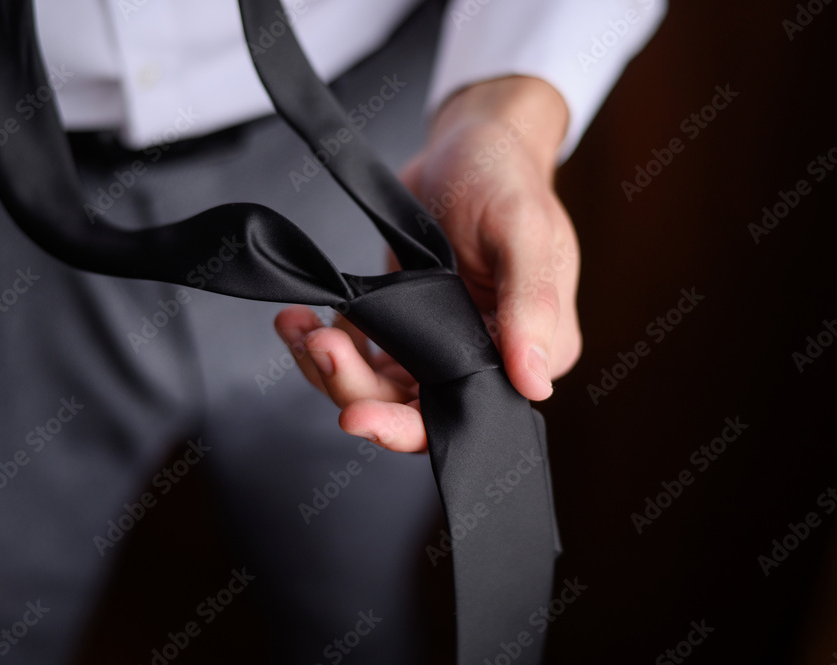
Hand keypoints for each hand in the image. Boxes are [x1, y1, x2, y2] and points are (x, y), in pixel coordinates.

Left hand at [275, 76, 581, 451]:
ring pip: (380, 390)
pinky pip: (365, 358)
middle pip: (414, 411)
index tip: (355, 415)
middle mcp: (489, 358)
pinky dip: (329, 346)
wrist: (470, 143)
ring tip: (301, 327)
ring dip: (333, 369)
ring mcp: (444, 344)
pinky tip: (306, 320)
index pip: (470, 414)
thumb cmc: (505, 176)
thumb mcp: (523, 231)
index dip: (409, 427)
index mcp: (534, 349)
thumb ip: (530, 304)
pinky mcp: (408, 326)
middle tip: (320, 348)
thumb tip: (534, 382)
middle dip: (357, 392)